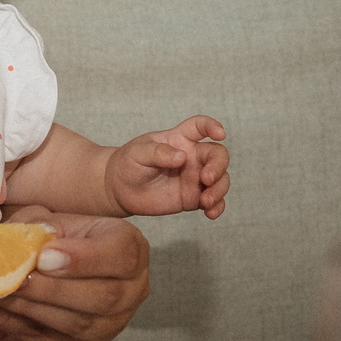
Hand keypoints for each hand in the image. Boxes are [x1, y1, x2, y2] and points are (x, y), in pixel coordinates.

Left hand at [0, 212, 150, 340]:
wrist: (44, 281)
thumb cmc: (54, 244)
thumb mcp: (49, 221)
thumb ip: (40, 224)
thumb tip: (29, 240)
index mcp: (129, 250)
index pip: (123, 255)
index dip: (85, 259)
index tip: (45, 256)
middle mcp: (128, 292)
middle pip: (103, 297)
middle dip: (53, 289)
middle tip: (18, 278)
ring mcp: (106, 327)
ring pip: (76, 324)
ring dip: (30, 307)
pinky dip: (12, 324)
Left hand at [106, 115, 228, 218]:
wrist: (120, 189)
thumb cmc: (129, 163)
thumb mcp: (138, 153)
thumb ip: (158, 152)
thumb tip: (182, 157)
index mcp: (180, 139)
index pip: (200, 127)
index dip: (212, 126)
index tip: (220, 134)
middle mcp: (192, 157)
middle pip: (217, 155)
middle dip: (218, 166)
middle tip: (207, 179)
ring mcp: (195, 177)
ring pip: (220, 179)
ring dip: (219, 189)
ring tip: (205, 201)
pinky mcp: (193, 197)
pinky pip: (213, 201)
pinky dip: (217, 207)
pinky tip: (211, 213)